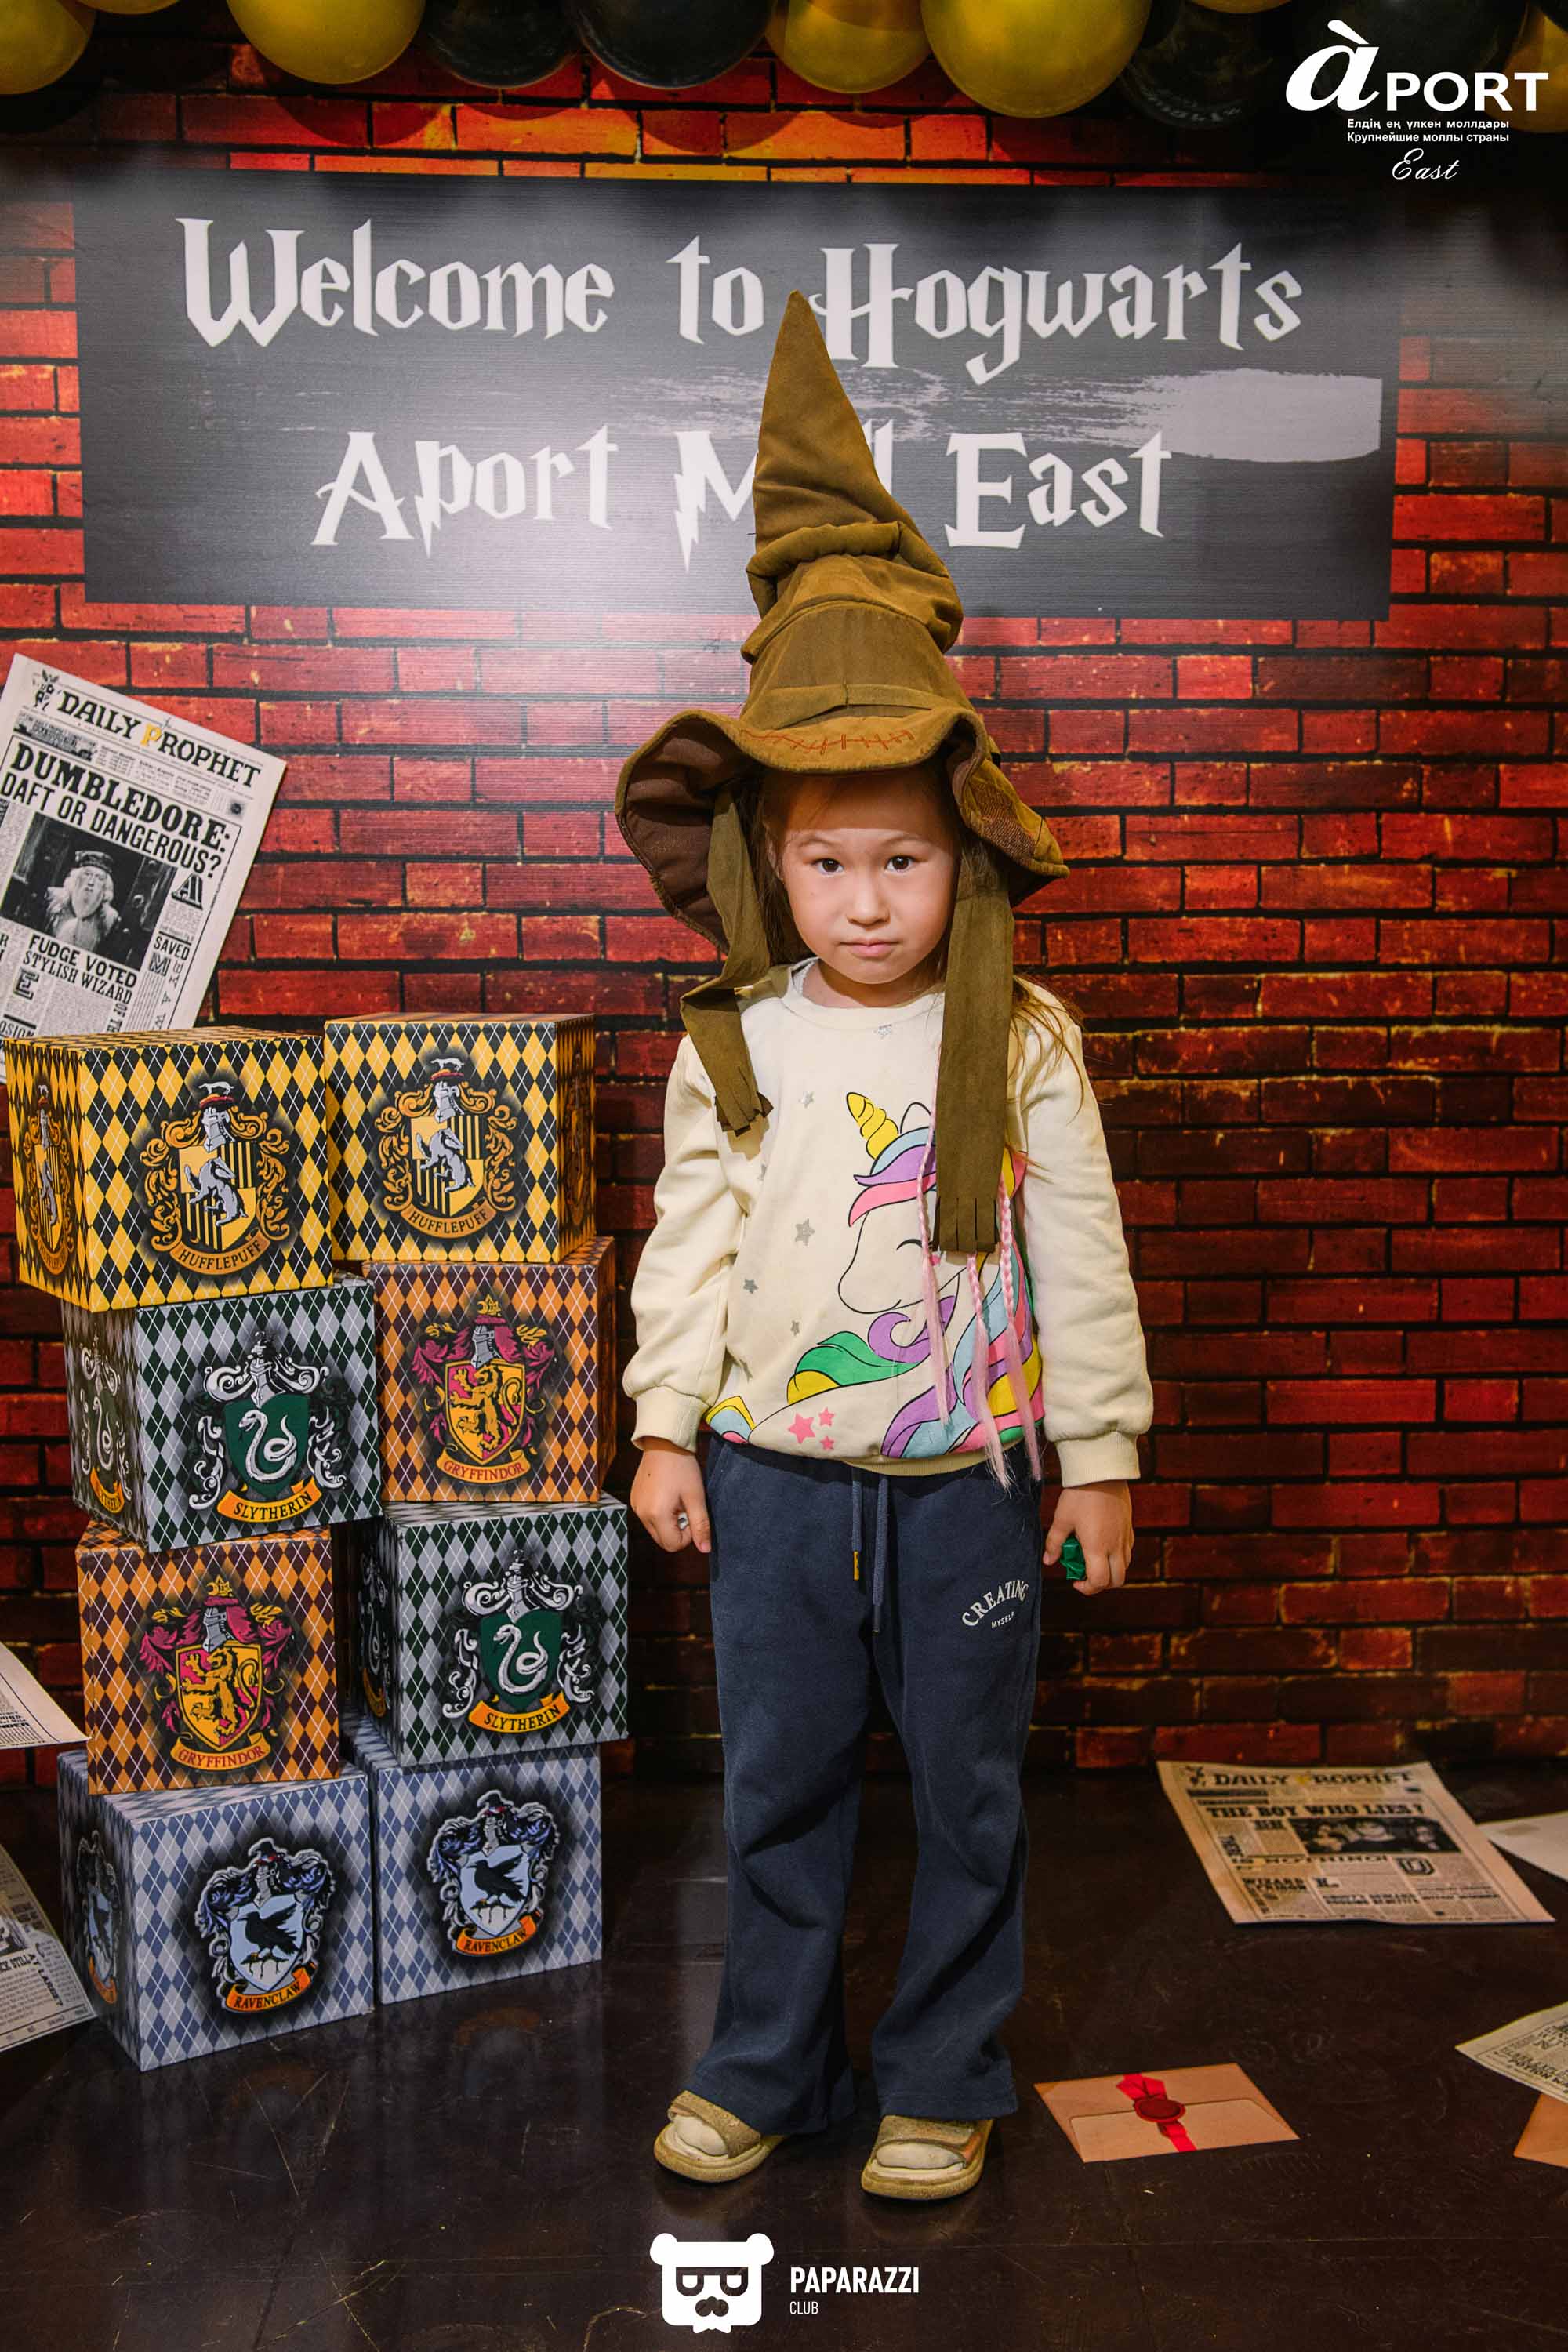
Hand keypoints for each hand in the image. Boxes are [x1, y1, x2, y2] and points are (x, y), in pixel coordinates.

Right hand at [630, 1435, 711, 1553]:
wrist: (664, 1443)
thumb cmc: (682, 1468)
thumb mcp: (696, 1497)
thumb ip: (701, 1526)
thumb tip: (705, 1550)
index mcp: (656, 1515)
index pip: (673, 1545)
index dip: (688, 1535)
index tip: (692, 1514)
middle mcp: (641, 1514)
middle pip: (663, 1540)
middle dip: (678, 1529)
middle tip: (685, 1507)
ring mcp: (635, 1506)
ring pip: (655, 1530)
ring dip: (669, 1521)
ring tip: (676, 1499)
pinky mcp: (634, 1499)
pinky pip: (648, 1517)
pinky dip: (659, 1513)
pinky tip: (666, 1494)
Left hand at [1043, 1479, 1132, 1596]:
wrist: (1102, 1471)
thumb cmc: (1079, 1495)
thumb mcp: (1062, 1519)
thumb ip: (1054, 1543)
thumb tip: (1048, 1561)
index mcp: (1097, 1547)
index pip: (1099, 1581)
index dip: (1087, 1588)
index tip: (1075, 1581)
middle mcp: (1115, 1546)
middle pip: (1117, 1580)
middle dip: (1102, 1585)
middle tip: (1086, 1575)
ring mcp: (1125, 1537)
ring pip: (1125, 1566)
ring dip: (1111, 1571)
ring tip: (1093, 1559)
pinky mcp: (1129, 1527)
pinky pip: (1128, 1551)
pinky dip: (1117, 1557)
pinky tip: (1103, 1544)